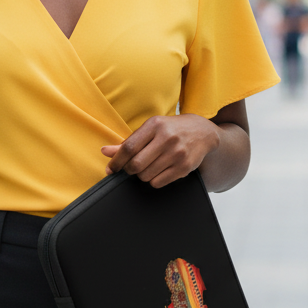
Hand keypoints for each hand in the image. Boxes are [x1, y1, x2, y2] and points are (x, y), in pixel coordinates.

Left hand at [101, 114, 220, 188]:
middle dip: (130, 170)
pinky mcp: (184, 167)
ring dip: (142, 175)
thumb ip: (128, 142)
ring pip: (146, 175)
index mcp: (155, 125)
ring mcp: (177, 153)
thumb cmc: (171, 130)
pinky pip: (158, 182)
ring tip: (149, 166)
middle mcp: (167, 138)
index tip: (111, 169)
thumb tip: (106, 152)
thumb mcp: (150, 129)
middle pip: (136, 164)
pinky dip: (154, 180)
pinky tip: (159, 171)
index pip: (129, 147)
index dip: (116, 161)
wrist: (202, 132)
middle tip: (132, 167)